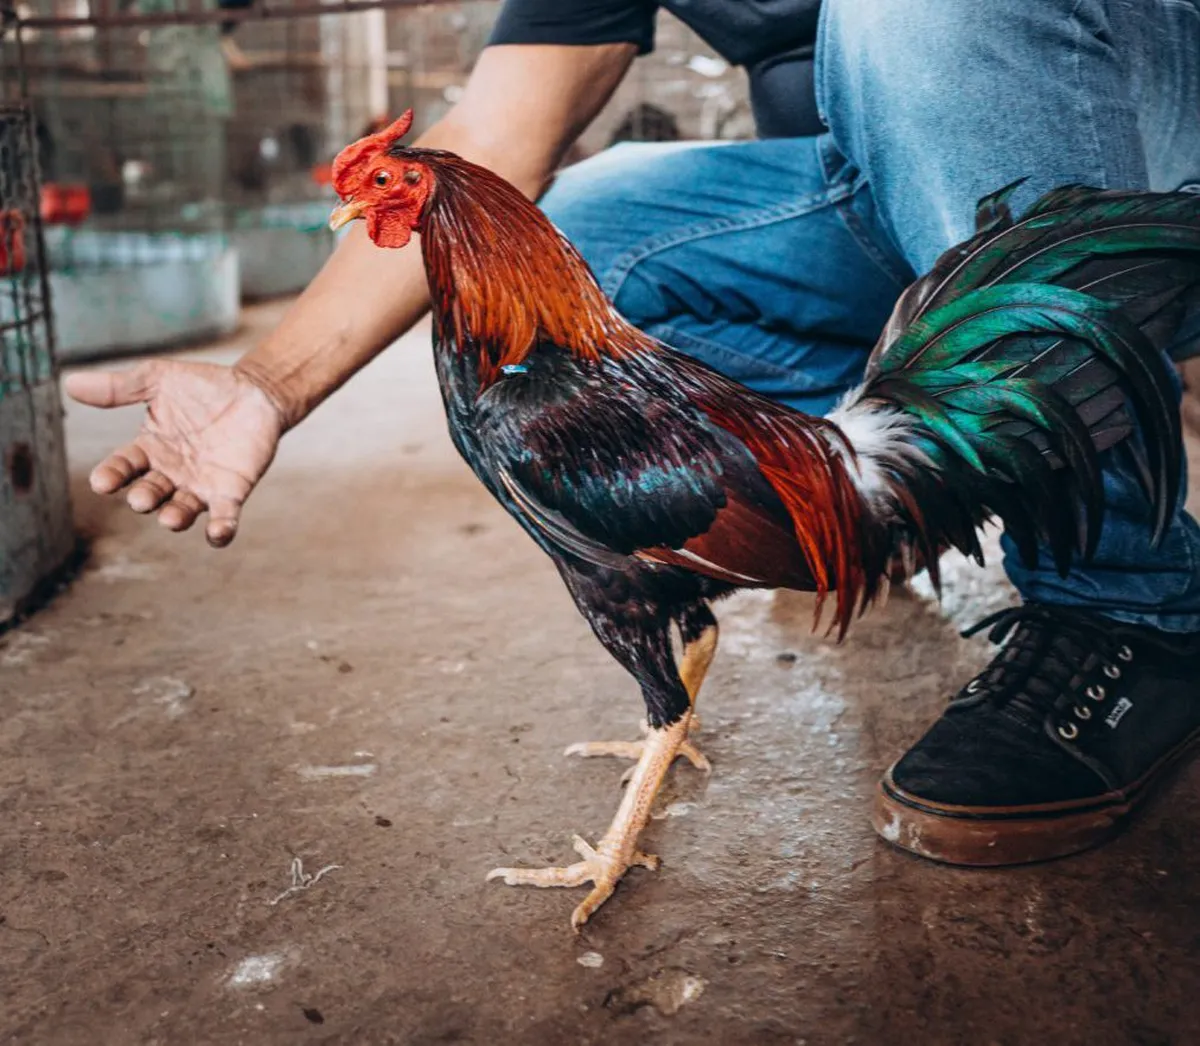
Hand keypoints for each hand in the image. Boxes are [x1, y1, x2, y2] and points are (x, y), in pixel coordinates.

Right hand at [65, 360, 285, 546]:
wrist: (255, 391)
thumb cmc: (204, 386)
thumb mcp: (157, 379)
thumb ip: (119, 387)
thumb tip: (70, 384)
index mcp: (149, 449)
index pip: (123, 466)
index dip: (112, 475)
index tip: (101, 483)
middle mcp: (171, 473)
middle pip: (151, 492)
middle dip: (145, 498)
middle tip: (141, 499)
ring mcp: (200, 485)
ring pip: (182, 510)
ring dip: (175, 517)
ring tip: (170, 519)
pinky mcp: (232, 491)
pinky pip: (224, 516)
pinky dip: (220, 530)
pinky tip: (217, 534)